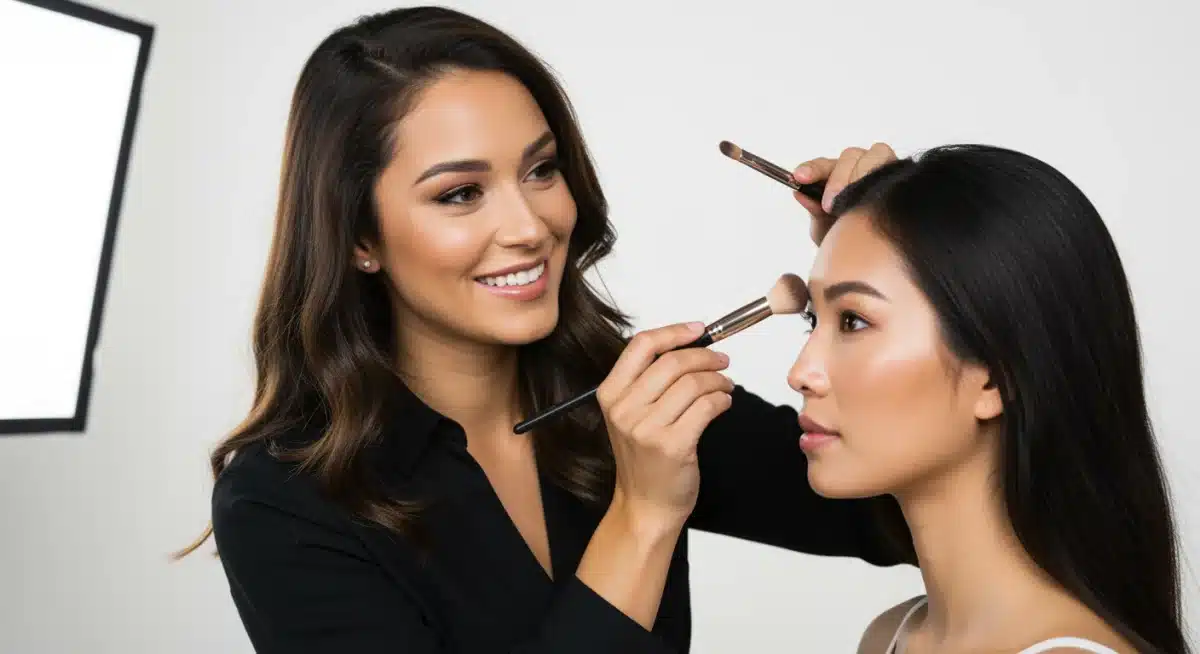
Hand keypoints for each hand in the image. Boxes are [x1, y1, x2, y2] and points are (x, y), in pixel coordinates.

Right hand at [595, 322, 734, 530]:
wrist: (645, 505)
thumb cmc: (643, 459)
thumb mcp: (630, 415)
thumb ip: (649, 381)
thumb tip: (687, 346)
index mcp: (611, 394)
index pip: (642, 345)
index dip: (675, 332)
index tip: (698, 330)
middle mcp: (625, 409)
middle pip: (673, 362)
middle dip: (706, 356)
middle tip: (722, 361)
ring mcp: (647, 428)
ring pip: (694, 383)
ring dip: (719, 380)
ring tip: (725, 386)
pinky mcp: (673, 445)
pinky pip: (707, 407)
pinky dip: (722, 401)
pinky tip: (723, 404)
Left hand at [792, 142, 897, 244]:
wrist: (872, 257)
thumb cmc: (847, 238)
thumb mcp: (825, 229)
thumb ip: (814, 210)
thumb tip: (799, 193)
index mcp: (838, 175)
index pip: (824, 165)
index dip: (812, 169)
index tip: (798, 177)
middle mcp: (861, 166)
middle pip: (852, 155)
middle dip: (838, 177)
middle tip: (829, 204)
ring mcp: (885, 169)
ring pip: (877, 154)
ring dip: (864, 173)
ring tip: (853, 200)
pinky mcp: (905, 178)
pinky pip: (898, 170)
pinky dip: (888, 181)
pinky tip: (879, 199)